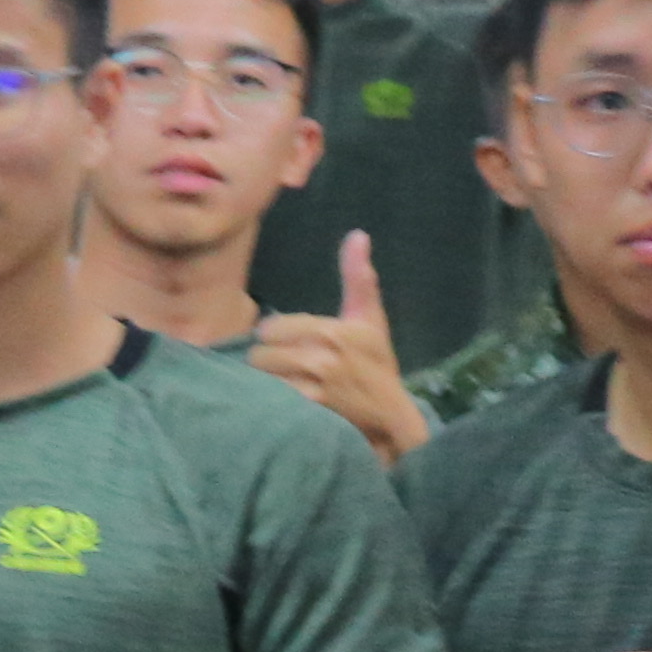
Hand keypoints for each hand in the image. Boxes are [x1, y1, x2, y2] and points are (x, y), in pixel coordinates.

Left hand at [251, 232, 431, 465]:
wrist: (391, 417)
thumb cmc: (377, 364)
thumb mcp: (370, 319)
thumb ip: (358, 277)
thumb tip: (357, 235)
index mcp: (333, 332)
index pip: (270, 328)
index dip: (273, 336)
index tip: (284, 342)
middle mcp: (322, 359)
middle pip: (260, 354)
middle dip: (266, 361)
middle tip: (281, 366)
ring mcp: (315, 389)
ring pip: (262, 379)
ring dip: (264, 382)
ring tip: (279, 385)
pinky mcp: (308, 414)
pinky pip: (270, 401)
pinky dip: (269, 402)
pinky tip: (280, 403)